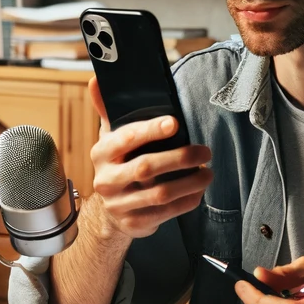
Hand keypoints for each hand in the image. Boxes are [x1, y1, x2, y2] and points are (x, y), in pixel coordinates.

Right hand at [88, 76, 212, 240]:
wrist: (110, 210)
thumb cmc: (118, 164)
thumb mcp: (110, 137)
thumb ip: (108, 109)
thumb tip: (96, 80)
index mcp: (101, 153)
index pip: (126, 138)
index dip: (150, 130)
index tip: (174, 122)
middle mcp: (106, 180)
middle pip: (146, 167)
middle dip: (180, 158)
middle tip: (204, 151)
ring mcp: (119, 204)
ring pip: (160, 194)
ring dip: (189, 182)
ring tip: (207, 172)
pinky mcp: (135, 223)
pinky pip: (166, 213)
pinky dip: (187, 201)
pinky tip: (198, 191)